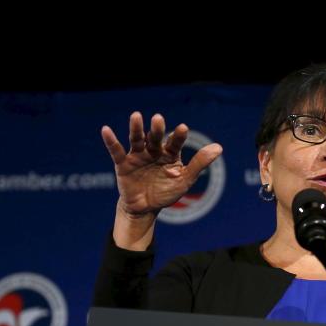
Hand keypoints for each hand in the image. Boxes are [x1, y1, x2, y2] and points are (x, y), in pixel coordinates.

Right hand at [102, 112, 221, 216]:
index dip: (178, 136)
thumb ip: (199, 163)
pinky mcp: (123, 164)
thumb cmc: (166, 192)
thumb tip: (219, 147)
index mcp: (170, 153)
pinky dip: (111, 141)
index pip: (175, 142)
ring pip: (137, 139)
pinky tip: (106, 129)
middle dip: (157, 129)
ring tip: (136, 116)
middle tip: (158, 118)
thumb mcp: (184, 180)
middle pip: (155, 137)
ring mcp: (138, 156)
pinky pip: (116, 151)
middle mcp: (153, 150)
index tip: (182, 129)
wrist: (145, 209)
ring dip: (136, 128)